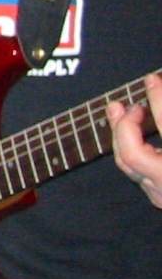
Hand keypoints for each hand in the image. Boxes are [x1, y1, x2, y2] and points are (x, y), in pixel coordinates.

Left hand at [108, 74, 161, 209]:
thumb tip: (158, 87)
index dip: (159, 100)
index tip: (152, 80)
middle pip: (133, 155)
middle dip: (126, 123)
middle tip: (133, 101)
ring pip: (129, 165)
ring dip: (122, 133)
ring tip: (123, 108)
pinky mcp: (161, 198)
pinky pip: (136, 171)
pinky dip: (130, 146)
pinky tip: (133, 131)